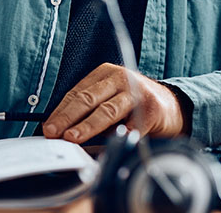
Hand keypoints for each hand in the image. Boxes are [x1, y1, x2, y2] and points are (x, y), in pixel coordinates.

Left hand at [42, 63, 183, 143]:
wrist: (172, 107)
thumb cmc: (134, 104)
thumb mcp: (110, 100)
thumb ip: (90, 111)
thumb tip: (63, 132)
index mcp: (105, 73)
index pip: (77, 92)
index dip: (61, 111)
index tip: (48, 127)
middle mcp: (120, 78)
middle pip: (88, 98)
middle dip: (68, 117)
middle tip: (55, 132)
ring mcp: (137, 92)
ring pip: (107, 110)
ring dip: (88, 126)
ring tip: (73, 137)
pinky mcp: (151, 110)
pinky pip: (130, 127)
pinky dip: (116, 138)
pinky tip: (105, 147)